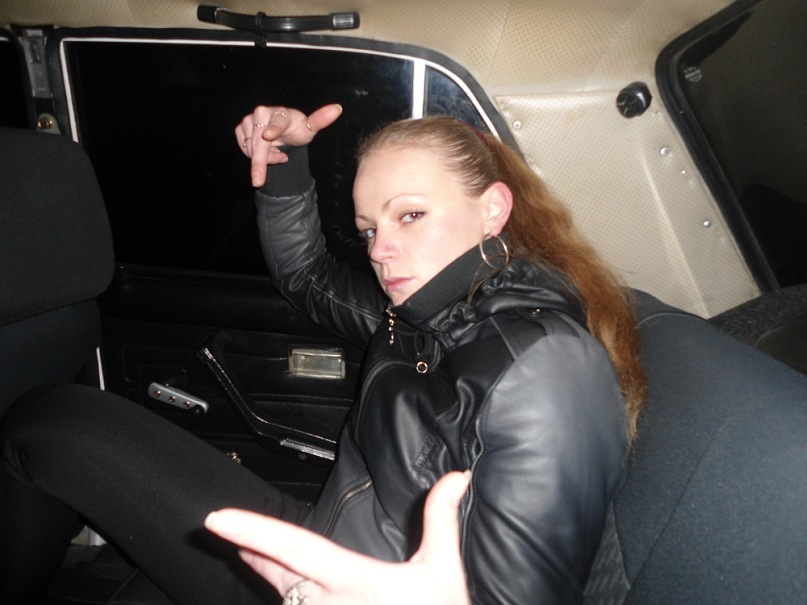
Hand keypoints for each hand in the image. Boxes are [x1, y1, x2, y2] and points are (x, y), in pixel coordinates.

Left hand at [205, 471, 471, 604]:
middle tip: (227, 530)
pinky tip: (295, 594)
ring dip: (278, 580)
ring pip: (289, 599)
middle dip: (255, 551)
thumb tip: (456, 476)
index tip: (216, 519)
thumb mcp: (443, 571)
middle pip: (281, 574)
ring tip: (256, 558)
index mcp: (355, 580)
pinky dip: (295, 600)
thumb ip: (441, 519)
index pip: (296, 548)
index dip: (254, 530)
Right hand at [235, 103, 342, 186]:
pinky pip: (243, 148)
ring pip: (250, 148)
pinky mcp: (241, 128)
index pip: (278, 122)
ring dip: (263, 158)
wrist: (285, 131)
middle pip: (259, 142)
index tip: (268, 136)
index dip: (273, 129)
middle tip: (258, 181)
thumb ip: (320, 120)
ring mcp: (249, 120)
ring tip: (278, 154)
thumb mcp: (310, 128)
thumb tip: (338, 108)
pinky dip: (253, 155)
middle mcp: (262, 113)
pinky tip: (265, 152)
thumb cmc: (298, 129)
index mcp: (281, 113)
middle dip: (259, 163)